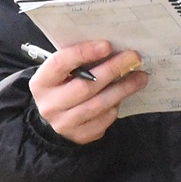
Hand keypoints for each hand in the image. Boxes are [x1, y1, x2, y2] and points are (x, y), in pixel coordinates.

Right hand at [31, 38, 147, 144]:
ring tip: (139, 78)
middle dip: (112, 70)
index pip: (61, 64)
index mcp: (41, 83)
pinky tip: (122, 96)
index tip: (107, 45)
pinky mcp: (80, 136)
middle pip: (85, 86)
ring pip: (98, 105)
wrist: (56, 115)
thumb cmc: (63, 85)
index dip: (84, 53)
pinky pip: (103, 120)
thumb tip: (112, 49)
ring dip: (122, 89)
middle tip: (133, 58)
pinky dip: (115, 106)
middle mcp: (50, 105)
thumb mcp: (62, 72)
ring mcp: (64, 123)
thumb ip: (78, 61)